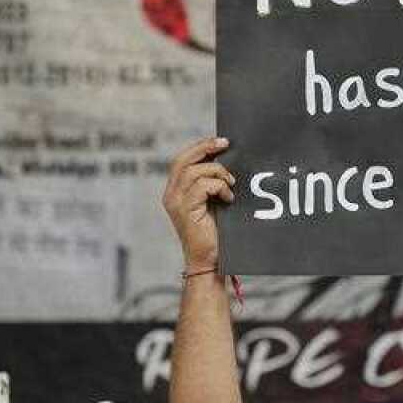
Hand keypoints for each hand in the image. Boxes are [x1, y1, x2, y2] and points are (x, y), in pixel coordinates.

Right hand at [161, 137, 235, 271]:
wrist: (210, 261)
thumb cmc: (216, 233)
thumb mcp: (213, 202)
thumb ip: (213, 183)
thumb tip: (228, 159)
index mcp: (176, 191)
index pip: (182, 160)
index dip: (200, 147)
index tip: (222, 142)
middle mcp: (171, 195)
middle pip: (183, 160)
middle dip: (205, 148)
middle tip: (226, 144)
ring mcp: (176, 202)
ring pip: (194, 171)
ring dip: (218, 173)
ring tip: (231, 185)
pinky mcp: (185, 210)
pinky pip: (202, 186)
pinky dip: (218, 187)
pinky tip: (228, 199)